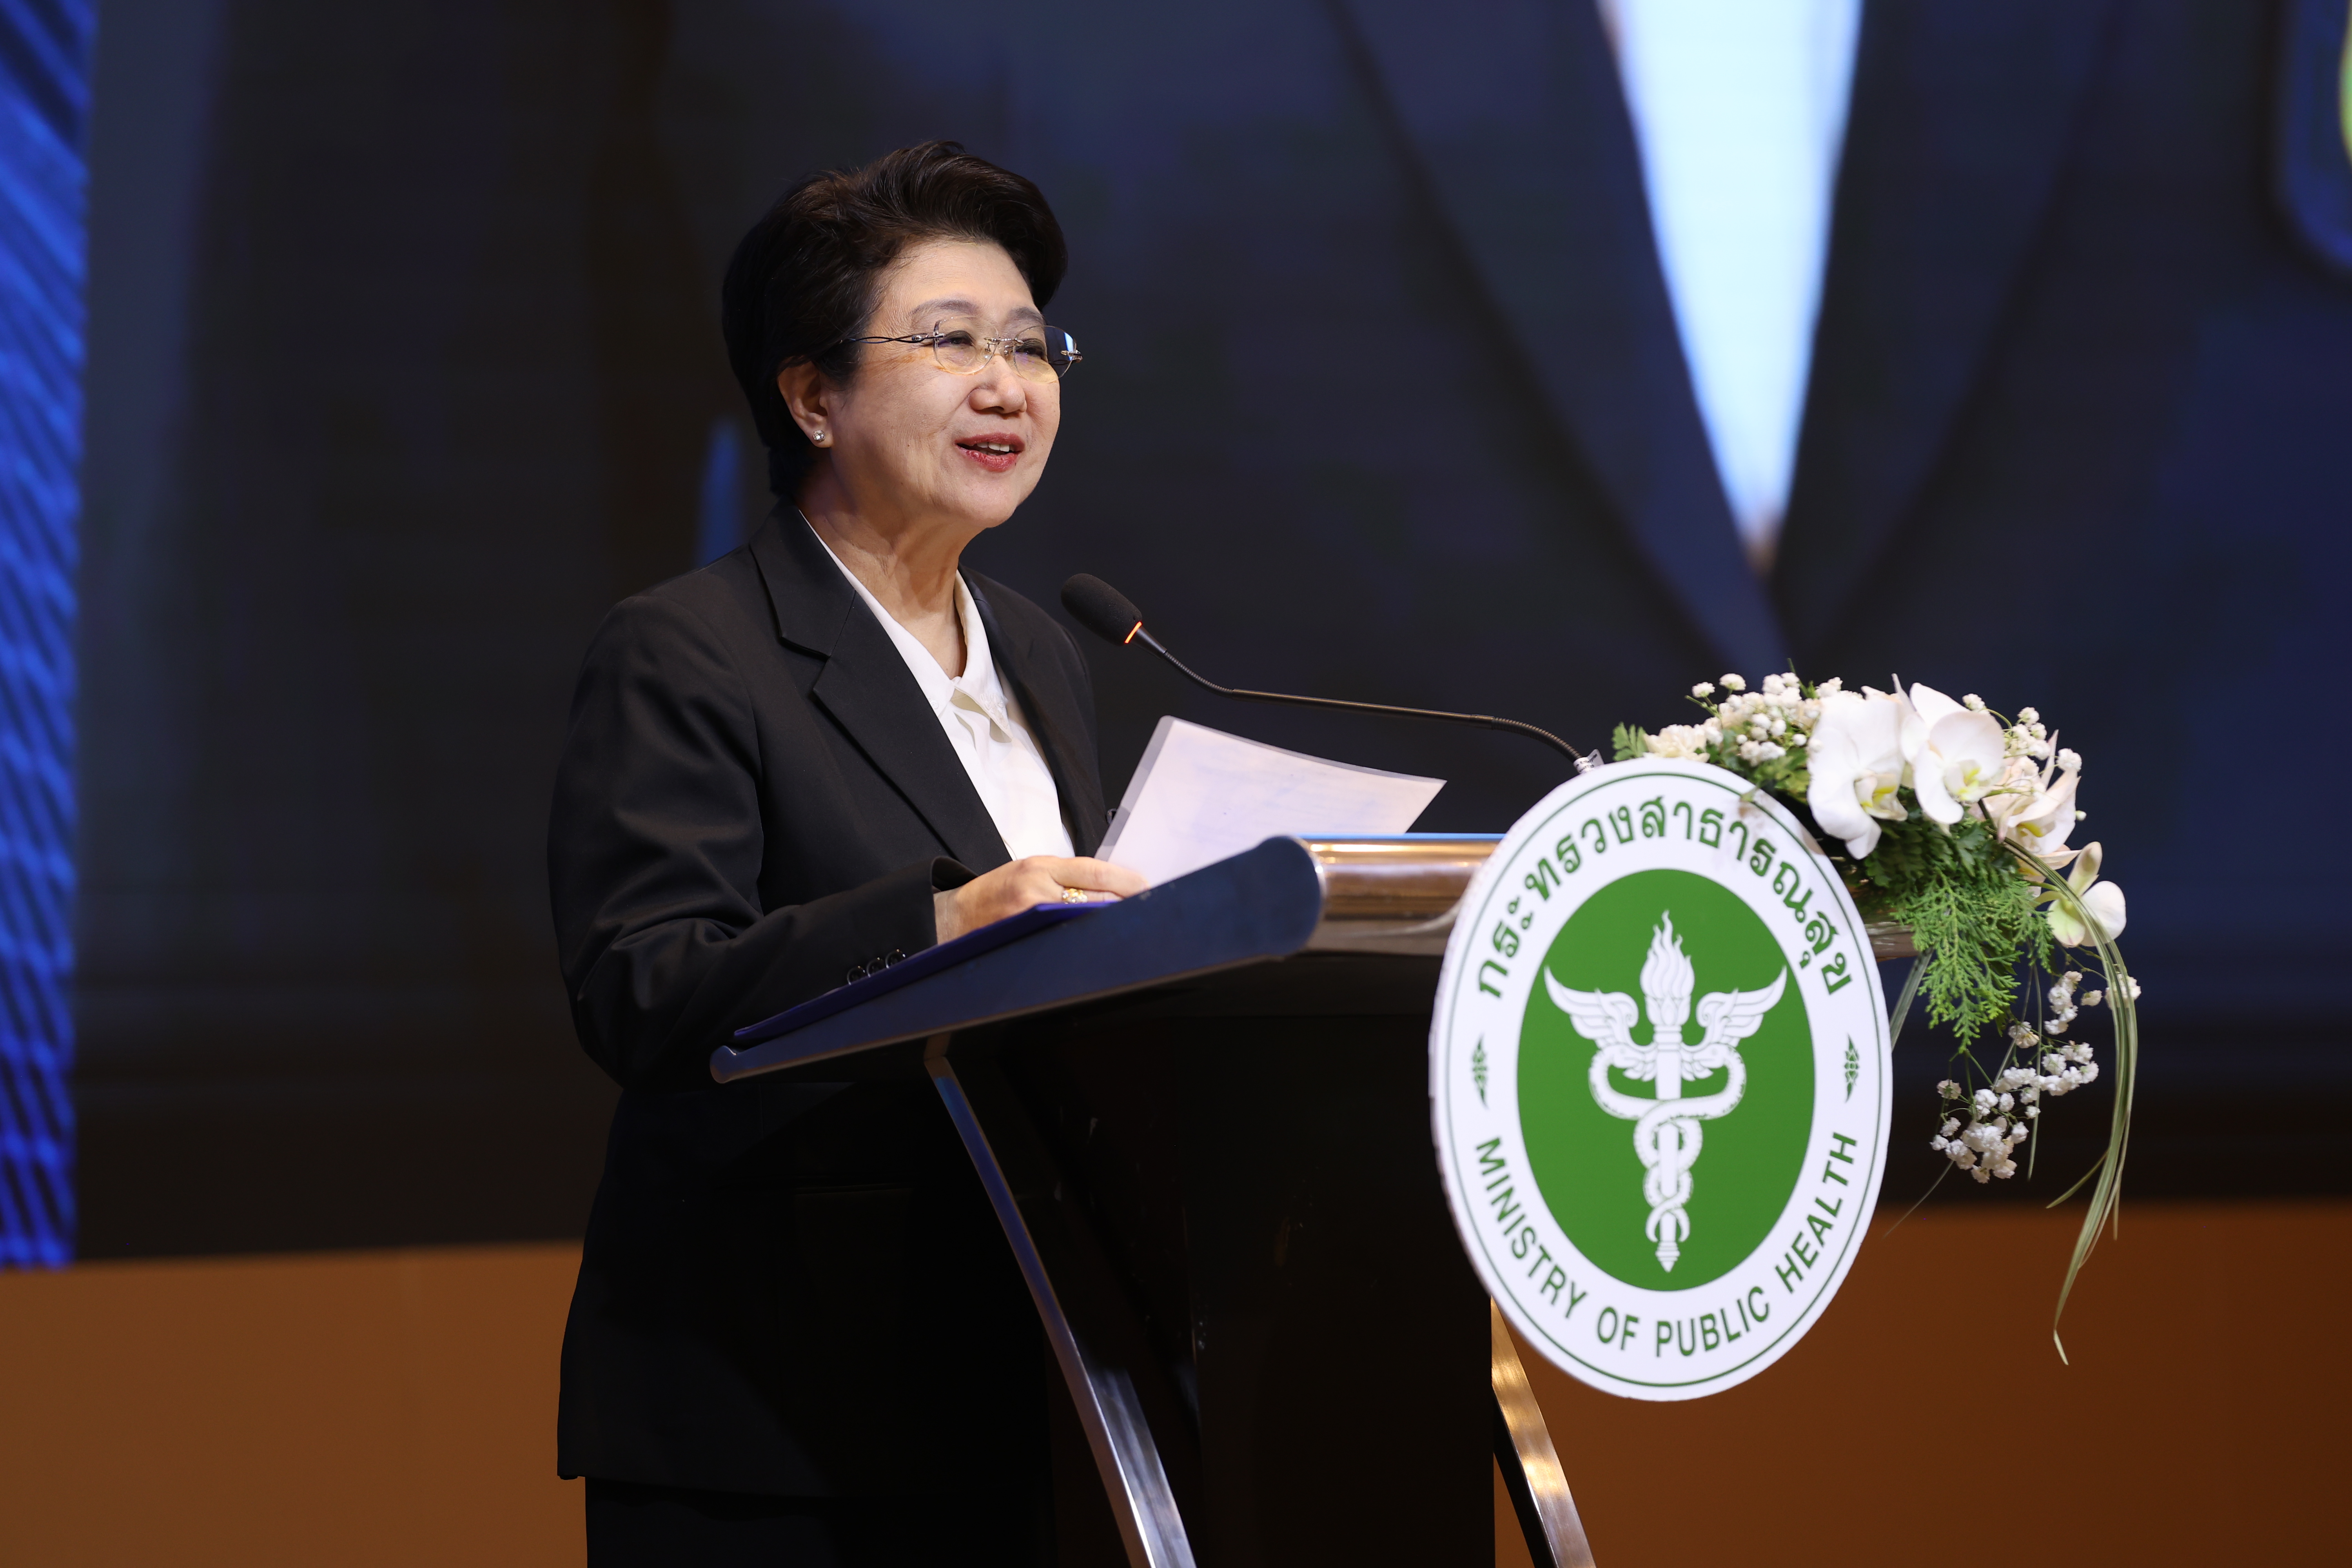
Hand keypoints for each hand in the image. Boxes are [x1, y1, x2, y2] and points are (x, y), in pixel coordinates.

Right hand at [933, 855, 1148, 943]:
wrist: (955, 917)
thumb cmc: (995, 892)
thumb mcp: (1028, 871)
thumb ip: (1065, 876)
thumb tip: (1108, 886)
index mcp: (1039, 866)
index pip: (1096, 871)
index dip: (1126, 881)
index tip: (1145, 886)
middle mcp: (1036, 888)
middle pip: (1096, 897)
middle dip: (1124, 904)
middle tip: (1146, 907)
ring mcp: (1031, 916)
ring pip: (1085, 918)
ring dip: (1108, 921)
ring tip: (1126, 925)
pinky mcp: (1027, 938)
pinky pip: (1066, 937)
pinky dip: (1085, 937)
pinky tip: (1096, 940)